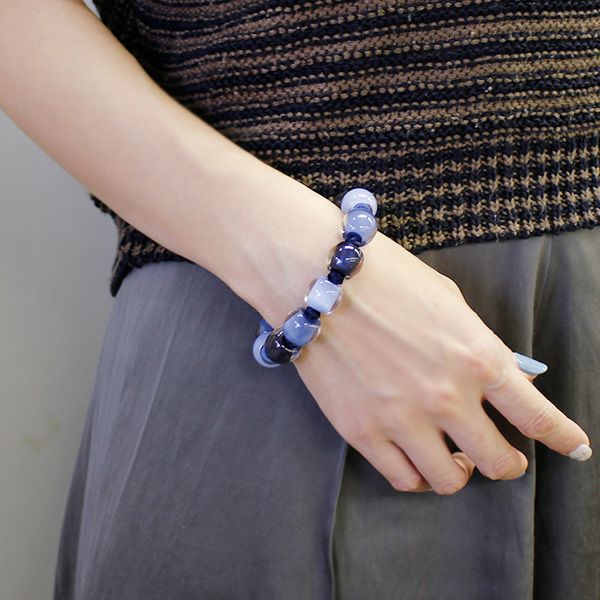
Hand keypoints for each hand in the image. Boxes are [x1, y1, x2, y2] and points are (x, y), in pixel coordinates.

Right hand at [293, 232, 591, 494]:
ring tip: (452, 459)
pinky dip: (416, 474)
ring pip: (450, 481)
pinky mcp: (361, 431)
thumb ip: (479, 346)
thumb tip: (502, 381)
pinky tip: (414, 457)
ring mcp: (402, 419)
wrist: (315, 277)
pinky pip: (402, 478)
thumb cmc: (384, 276)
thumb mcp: (448, 301)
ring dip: (459, 473)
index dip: (562, 437)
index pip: (536, 415)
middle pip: (500, 461)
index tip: (574, 448)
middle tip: (501, 456)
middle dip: (509, 463)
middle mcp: (447, 396)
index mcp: (477, 356)